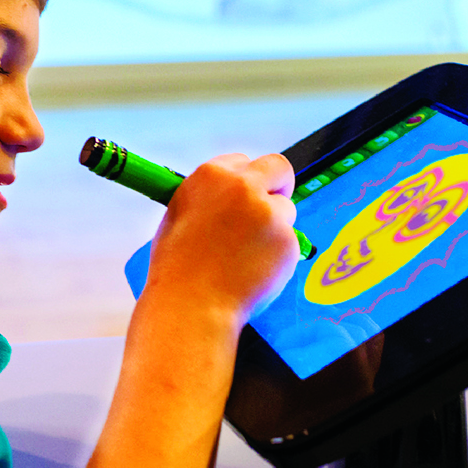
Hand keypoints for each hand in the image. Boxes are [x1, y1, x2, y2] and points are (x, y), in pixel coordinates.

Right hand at [144, 152, 298, 321]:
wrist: (191, 306)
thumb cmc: (178, 269)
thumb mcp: (179, 216)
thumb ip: (209, 198)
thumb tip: (227, 197)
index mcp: (210, 176)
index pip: (243, 162)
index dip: (246, 179)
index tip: (247, 193)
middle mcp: (243, 186)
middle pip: (278, 167)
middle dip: (278, 184)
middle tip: (271, 207)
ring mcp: (268, 212)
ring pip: (286, 210)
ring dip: (274, 228)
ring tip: (245, 258)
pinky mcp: (288, 240)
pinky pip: (290, 242)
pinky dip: (278, 257)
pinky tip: (253, 272)